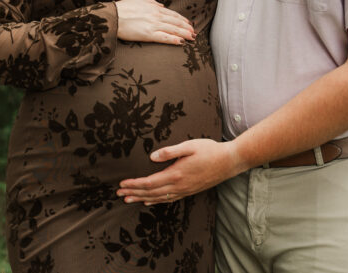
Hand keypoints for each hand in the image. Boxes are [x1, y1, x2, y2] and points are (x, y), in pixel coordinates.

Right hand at [115, 0, 194, 44]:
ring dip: (184, 34)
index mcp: (154, 8)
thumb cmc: (123, 7)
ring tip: (191, 38)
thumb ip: (152, 3)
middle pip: (175, 22)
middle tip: (194, 33)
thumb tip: (162, 6)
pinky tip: (180, 42)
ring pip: (173, 30)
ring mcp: (153, 25)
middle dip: (186, 28)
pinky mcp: (148, 34)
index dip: (182, 20)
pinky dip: (173, 39)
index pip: (172, 14)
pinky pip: (164, 37)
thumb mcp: (139, 0)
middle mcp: (156, 16)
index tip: (188, 24)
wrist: (113, 15)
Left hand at [117, 139, 244, 204]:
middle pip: (151, 192)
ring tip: (128, 199)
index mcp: (176, 174)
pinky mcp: (189, 191)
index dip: (134, 184)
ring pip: (158, 198)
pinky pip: (169, 199)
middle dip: (133, 193)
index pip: (149, 183)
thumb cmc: (209, 150)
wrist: (229, 162)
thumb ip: (170, 151)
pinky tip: (149, 201)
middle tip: (119, 193)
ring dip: (141, 198)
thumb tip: (152, 157)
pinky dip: (156, 201)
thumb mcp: (189, 146)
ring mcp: (184, 190)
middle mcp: (179, 185)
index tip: (122, 184)